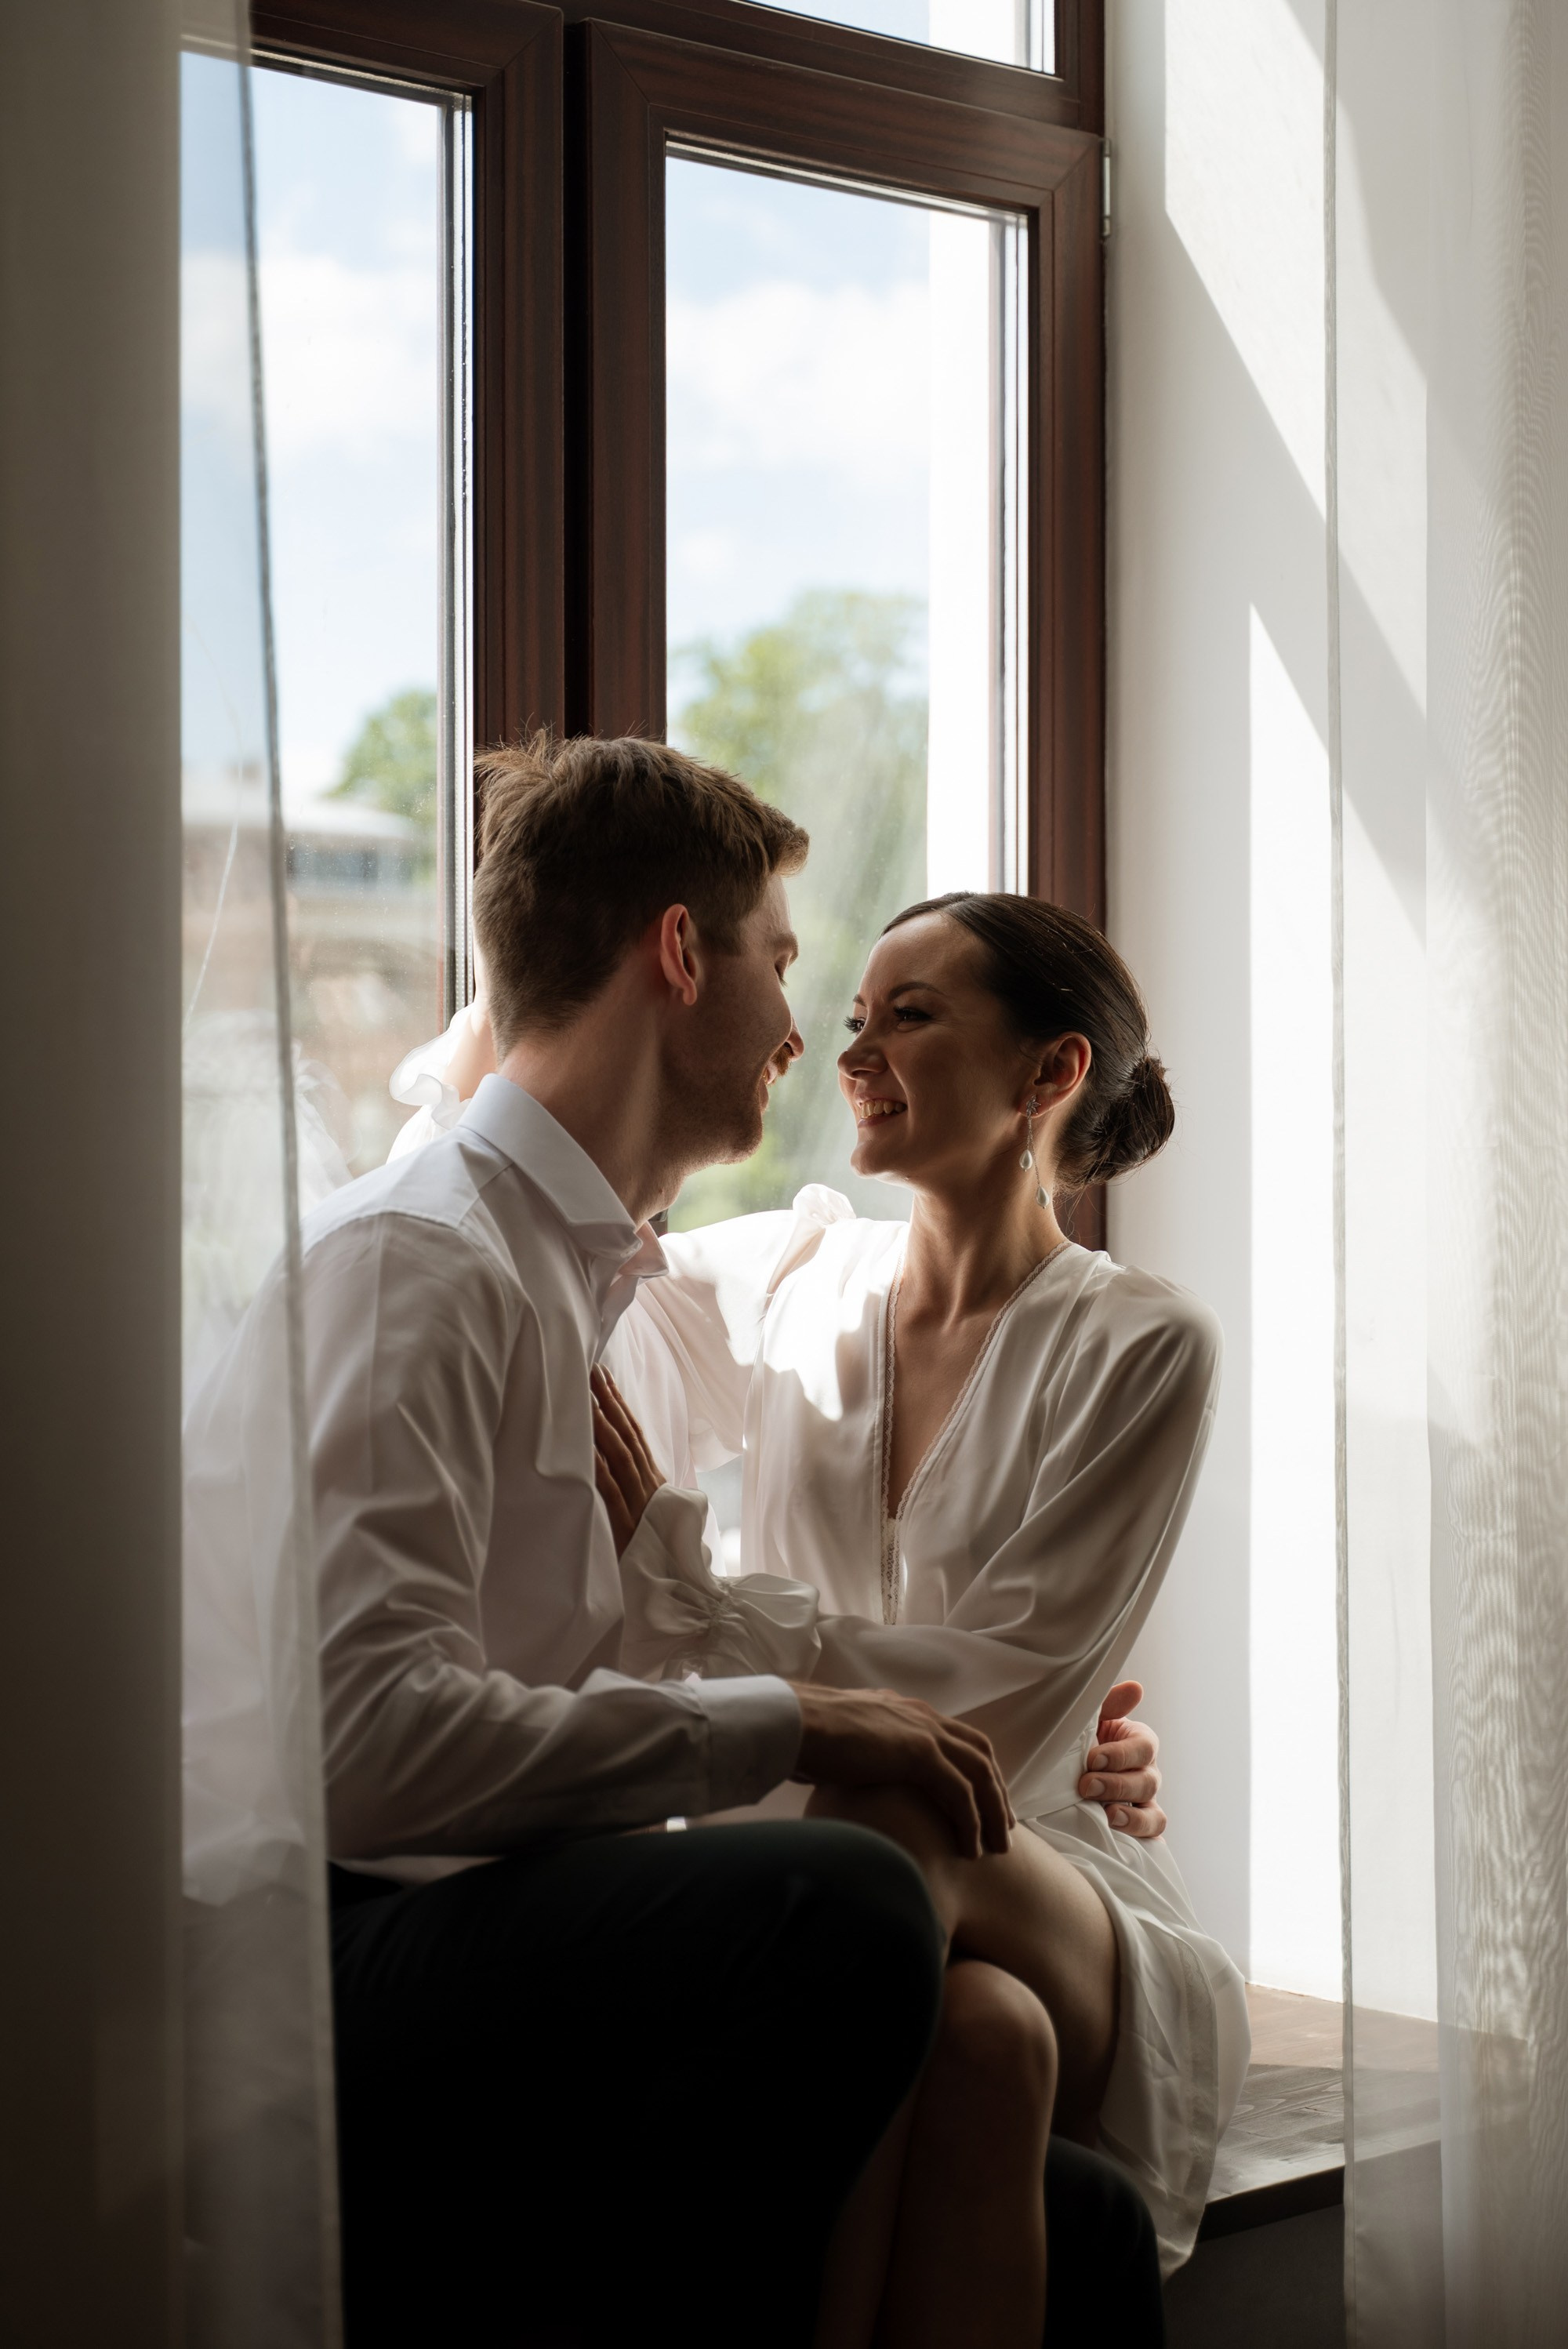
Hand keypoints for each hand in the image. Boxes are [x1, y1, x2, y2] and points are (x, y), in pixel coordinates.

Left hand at [591, 1366, 664, 1556]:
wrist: (680, 1595)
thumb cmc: (660, 1561)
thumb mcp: (653, 1522)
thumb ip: (639, 1497)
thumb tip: (617, 1472)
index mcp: (657, 1486)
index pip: (637, 1437)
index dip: (621, 1406)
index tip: (605, 1378)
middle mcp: (651, 1490)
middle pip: (628, 1438)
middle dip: (610, 1403)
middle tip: (592, 1370)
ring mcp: (641, 1507)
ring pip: (620, 1457)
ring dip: (603, 1424)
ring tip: (586, 1395)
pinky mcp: (627, 1527)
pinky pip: (611, 1491)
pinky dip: (598, 1466)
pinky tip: (585, 1446)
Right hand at [790, 1684, 1013, 1861]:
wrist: (793, 1723)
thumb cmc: (804, 1736)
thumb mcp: (843, 1742)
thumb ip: (860, 1753)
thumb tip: (854, 1776)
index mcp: (905, 1711)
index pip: (957, 1738)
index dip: (976, 1770)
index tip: (984, 1803)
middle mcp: (922, 1716)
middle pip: (980, 1754)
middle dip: (997, 1792)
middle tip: (1004, 1828)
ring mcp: (923, 1731)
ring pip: (980, 1774)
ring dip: (993, 1812)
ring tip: (996, 1847)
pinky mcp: (920, 1753)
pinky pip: (961, 1793)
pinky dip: (971, 1822)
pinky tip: (969, 1849)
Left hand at [1077, 1679, 1164, 1838]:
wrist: (1061, 1773)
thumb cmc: (1080, 1741)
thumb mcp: (1091, 1719)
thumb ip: (1109, 1704)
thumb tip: (1136, 1688)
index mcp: (1139, 1743)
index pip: (1145, 1748)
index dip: (1121, 1754)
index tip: (1093, 1758)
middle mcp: (1147, 1774)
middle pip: (1147, 1783)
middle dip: (1116, 1785)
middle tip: (1086, 1786)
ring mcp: (1144, 1805)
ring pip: (1154, 1816)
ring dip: (1132, 1818)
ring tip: (1108, 1817)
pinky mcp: (1137, 1829)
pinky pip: (1150, 1841)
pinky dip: (1141, 1843)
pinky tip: (1120, 1843)